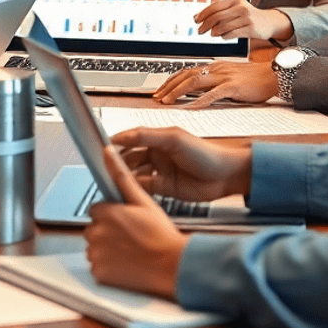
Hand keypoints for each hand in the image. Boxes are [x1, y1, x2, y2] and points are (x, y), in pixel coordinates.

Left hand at [84, 145, 187, 300]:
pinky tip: (125, 264)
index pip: (97, 209)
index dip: (111, 214)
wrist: (173, 267)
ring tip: (130, 251)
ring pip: (94, 247)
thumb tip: (108, 153)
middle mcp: (97, 233)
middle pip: (94, 228)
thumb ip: (121, 177)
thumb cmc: (162, 236)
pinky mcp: (99, 273)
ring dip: (106, 249)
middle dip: (107, 231)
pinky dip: (107, 267)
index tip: (125, 221)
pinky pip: (96, 266)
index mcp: (106, 213)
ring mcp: (97, 254)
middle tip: (130, 237)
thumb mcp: (143, 201)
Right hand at [110, 126, 251, 202]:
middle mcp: (157, 154)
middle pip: (130, 158)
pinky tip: (127, 191)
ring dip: (124, 178)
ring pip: (135, 174)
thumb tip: (121, 135)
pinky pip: (145, 188)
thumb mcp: (173, 139)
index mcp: (157, 139)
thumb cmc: (205, 152)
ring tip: (111, 182)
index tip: (101, 149)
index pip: (130, 140)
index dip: (116, 145)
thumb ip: (146, 136)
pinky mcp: (165, 188)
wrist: (226, 176)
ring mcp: (160, 171)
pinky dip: (135, 190)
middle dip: (117, 163)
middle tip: (103, 169)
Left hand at [152, 61, 277, 106]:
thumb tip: (197, 92)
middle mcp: (215, 69)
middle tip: (155, 97)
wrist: (274, 75)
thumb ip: (214, 82)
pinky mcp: (233, 86)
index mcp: (214, 67)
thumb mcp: (230, 77)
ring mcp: (223, 77)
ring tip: (166, 101)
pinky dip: (199, 101)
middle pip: (185, 75)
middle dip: (167, 87)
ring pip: (194, 82)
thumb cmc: (254, 78)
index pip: (186, 71)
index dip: (170, 81)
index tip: (160, 91)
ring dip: (177, 92)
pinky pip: (213, 94)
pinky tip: (190, 108)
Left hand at [193, 0, 292, 41]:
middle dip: (205, 24)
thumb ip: (219, 11)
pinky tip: (223, 36)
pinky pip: (232, 34)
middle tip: (200, 30)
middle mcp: (241, 7)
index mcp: (235, 0)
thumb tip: (198, 17)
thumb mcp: (235, 8)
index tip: (196, 20)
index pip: (215, 6)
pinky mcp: (251, 29)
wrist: (268, 22)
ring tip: (212, 34)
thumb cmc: (248, 15)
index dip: (203, 14)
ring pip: (224, 26)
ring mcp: (247, 18)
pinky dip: (225, 36)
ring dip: (214, 32)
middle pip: (217, 17)